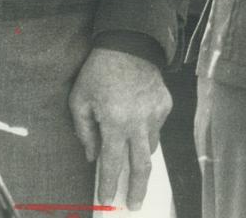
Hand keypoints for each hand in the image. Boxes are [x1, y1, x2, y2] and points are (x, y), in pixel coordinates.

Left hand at [68, 48, 171, 211]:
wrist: (130, 44)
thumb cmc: (99, 72)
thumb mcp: (79, 101)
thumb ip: (84, 131)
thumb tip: (92, 156)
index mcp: (115, 122)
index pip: (113, 163)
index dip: (109, 184)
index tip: (108, 200)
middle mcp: (139, 121)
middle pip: (142, 164)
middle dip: (138, 188)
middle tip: (136, 204)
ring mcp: (156, 113)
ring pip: (152, 146)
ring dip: (142, 159)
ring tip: (136, 170)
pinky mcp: (165, 104)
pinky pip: (156, 127)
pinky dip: (147, 133)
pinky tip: (138, 126)